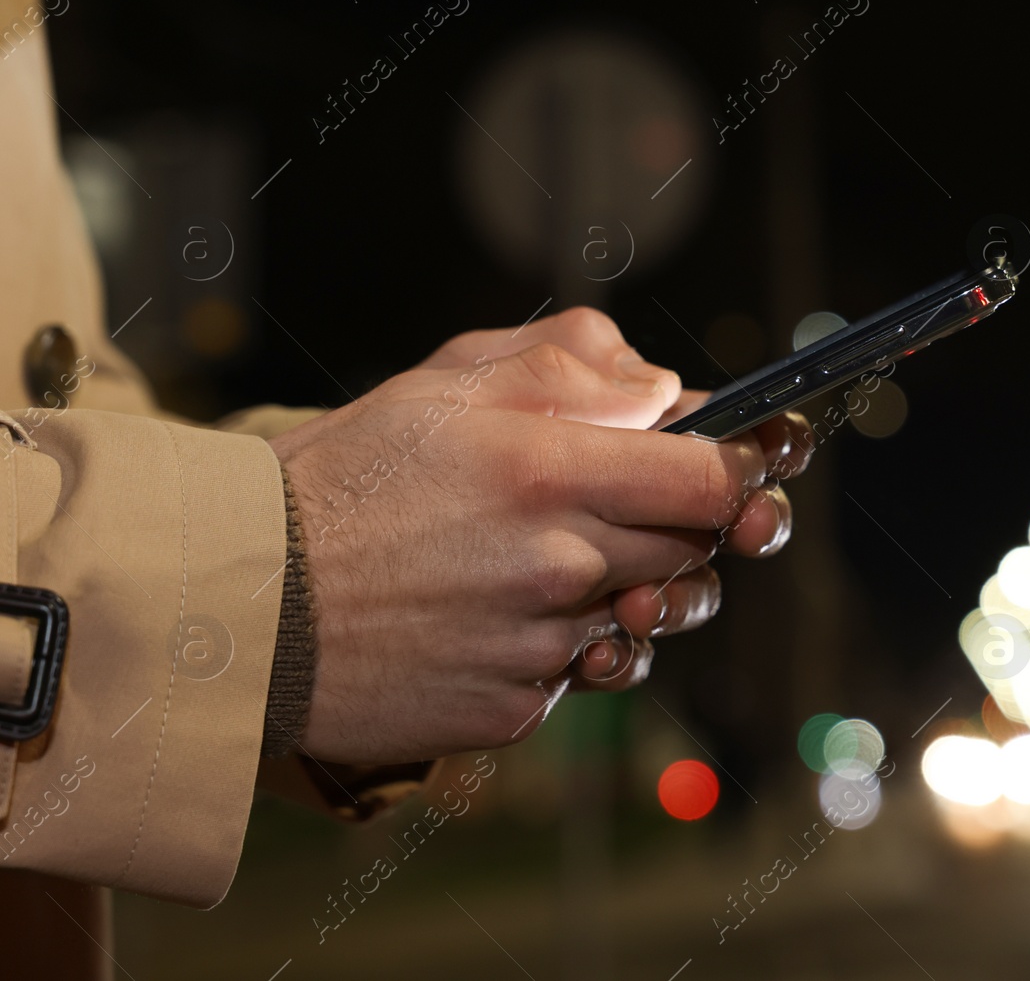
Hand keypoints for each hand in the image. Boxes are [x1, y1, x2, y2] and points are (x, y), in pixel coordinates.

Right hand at [270, 327, 793, 763]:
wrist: (240, 603)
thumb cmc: (342, 480)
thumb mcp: (444, 384)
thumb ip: (567, 366)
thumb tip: (663, 388)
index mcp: (549, 470)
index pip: (714, 477)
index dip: (741, 469)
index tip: (738, 464)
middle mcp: (558, 564)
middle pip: (692, 552)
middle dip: (678, 529)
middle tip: (619, 509)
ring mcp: (538, 647)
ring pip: (641, 621)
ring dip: (621, 593)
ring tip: (548, 566)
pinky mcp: (511, 711)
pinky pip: (576, 679)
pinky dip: (556, 652)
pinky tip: (489, 620)